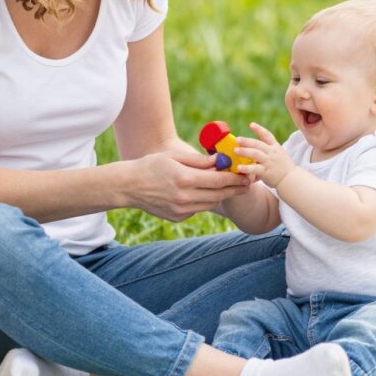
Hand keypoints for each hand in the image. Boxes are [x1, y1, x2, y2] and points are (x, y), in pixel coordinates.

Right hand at [126, 148, 251, 221]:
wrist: (129, 186)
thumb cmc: (151, 166)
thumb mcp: (174, 157)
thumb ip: (199, 161)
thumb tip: (221, 161)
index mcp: (185, 179)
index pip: (218, 181)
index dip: (235, 179)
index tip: (246, 175)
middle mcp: (184, 197)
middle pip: (219, 195)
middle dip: (234, 189)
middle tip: (245, 183)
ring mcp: (181, 210)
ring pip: (211, 204)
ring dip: (220, 195)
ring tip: (226, 186)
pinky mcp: (178, 218)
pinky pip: (198, 209)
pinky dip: (203, 201)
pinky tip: (201, 192)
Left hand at [234, 123, 296, 187]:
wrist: (291, 179)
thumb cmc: (283, 167)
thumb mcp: (278, 155)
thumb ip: (267, 151)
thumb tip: (252, 149)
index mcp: (275, 147)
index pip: (267, 135)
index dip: (259, 129)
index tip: (251, 124)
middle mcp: (272, 153)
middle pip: (258, 144)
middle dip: (247, 141)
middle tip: (237, 139)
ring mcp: (269, 162)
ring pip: (255, 154)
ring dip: (244, 151)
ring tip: (235, 151)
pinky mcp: (266, 172)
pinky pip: (255, 169)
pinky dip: (247, 168)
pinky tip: (239, 167)